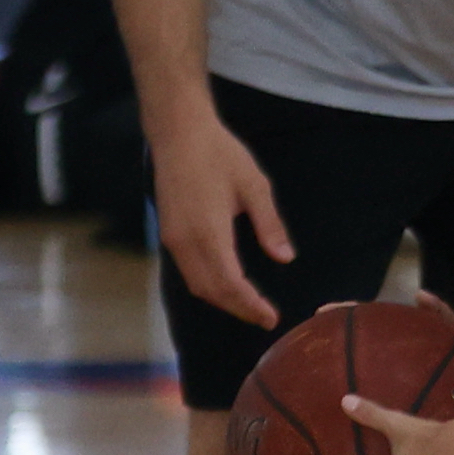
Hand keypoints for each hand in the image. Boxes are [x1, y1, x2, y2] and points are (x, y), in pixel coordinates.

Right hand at [150, 106, 295, 328]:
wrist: (179, 135)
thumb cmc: (220, 155)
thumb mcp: (255, 186)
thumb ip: (270, 225)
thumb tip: (285, 258)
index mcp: (208, 231)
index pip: (229, 282)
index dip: (250, 304)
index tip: (271, 317)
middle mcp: (184, 240)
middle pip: (210, 290)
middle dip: (238, 308)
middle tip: (266, 319)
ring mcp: (172, 238)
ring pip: (196, 283)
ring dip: (222, 300)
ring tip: (250, 308)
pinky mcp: (168, 233)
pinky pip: (187, 270)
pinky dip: (208, 285)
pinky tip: (228, 286)